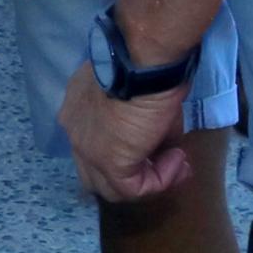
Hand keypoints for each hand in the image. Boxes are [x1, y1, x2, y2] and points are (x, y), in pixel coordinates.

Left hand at [58, 60, 196, 201]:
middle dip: (134, 172)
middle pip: (96, 171)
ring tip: (178, 161)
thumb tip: (166, 146)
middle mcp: (74, 131)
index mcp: (77, 109)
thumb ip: (145, 125)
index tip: (160, 145)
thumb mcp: (142, 96)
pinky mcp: (108, 163)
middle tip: (170, 161)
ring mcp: (87, 150)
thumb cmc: (145, 69)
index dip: (129, 151)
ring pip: (111, 186)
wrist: (143, 63)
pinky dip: (159, 181)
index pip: (94, 143)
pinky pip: (133, 188)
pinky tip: (177, 161)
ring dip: (150, 179)